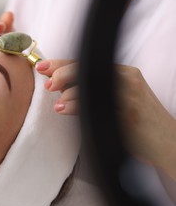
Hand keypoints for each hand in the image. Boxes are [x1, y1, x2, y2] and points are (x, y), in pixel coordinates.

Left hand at [37, 60, 175, 179]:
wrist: (168, 142)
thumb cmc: (136, 124)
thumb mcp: (115, 101)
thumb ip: (89, 91)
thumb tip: (56, 86)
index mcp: (123, 73)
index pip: (87, 62)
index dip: (62, 63)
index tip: (42, 66)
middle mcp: (127, 78)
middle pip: (89, 68)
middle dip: (63, 74)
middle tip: (48, 85)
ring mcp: (130, 94)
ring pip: (92, 84)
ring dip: (70, 93)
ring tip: (57, 103)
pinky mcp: (130, 111)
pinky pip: (98, 104)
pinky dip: (78, 106)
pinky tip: (65, 109)